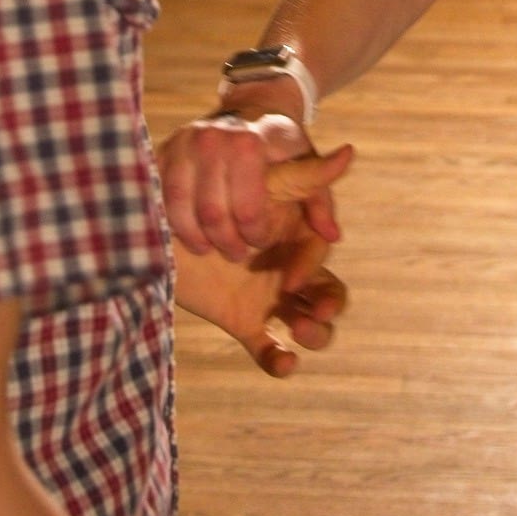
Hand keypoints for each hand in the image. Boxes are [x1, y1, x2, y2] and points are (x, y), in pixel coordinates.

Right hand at [160, 105, 345, 259]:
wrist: (251, 105)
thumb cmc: (283, 147)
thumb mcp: (307, 164)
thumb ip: (320, 200)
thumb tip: (332, 235)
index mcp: (254, 139)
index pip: (248, 204)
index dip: (255, 230)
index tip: (262, 238)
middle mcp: (215, 136)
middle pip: (213, 212)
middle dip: (227, 241)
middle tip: (238, 251)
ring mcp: (185, 142)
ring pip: (181, 208)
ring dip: (198, 237)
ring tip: (212, 246)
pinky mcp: (163, 150)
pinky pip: (160, 198)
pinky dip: (173, 223)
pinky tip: (190, 234)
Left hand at [168, 141, 355, 376]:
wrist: (166, 216)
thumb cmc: (217, 191)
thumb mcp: (259, 184)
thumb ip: (304, 175)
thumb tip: (349, 151)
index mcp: (296, 239)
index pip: (319, 261)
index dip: (310, 273)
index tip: (289, 282)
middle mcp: (289, 271)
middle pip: (328, 297)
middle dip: (327, 309)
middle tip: (312, 318)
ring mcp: (269, 299)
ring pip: (309, 325)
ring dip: (315, 334)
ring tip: (298, 332)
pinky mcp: (244, 321)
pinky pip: (270, 349)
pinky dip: (281, 361)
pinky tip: (286, 363)